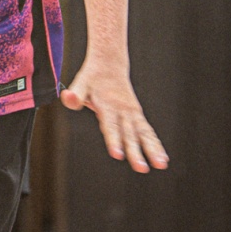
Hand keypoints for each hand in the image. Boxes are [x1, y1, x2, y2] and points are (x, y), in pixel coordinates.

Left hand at [60, 58, 168, 173]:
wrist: (110, 63)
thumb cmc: (92, 77)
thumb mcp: (80, 83)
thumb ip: (75, 94)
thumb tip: (68, 98)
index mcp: (108, 105)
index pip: (110, 126)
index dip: (113, 140)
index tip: (118, 155)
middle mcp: (123, 110)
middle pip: (129, 134)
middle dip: (135, 152)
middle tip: (141, 168)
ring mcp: (132, 113)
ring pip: (144, 133)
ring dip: (153, 149)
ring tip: (161, 165)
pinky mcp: (137, 115)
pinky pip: (148, 132)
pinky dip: (156, 144)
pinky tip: (163, 159)